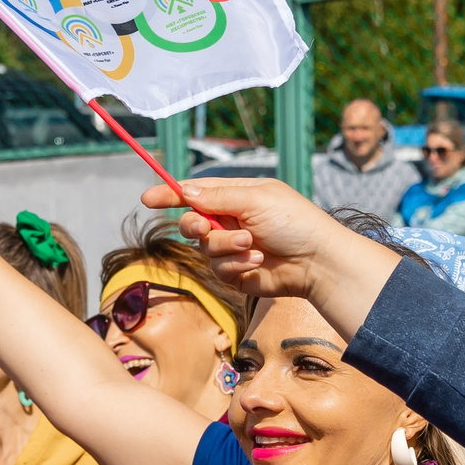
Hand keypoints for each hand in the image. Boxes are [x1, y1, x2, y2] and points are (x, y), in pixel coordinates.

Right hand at [150, 175, 401, 313]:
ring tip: (253, 245)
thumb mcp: (256, 199)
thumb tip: (185, 191)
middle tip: (206, 226)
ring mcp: (233, 248)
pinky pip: (218, 270)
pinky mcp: (236, 273)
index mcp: (236, 196)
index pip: (195, 193)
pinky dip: (236, 265)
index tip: (147, 198)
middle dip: (195, 225)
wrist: (317, 262)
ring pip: (204, 248)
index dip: (169, 194)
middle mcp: (231, 220)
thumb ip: (217, 196)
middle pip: (191, 222)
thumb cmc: (294, 223)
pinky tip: (258, 262)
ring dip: (226, 246)